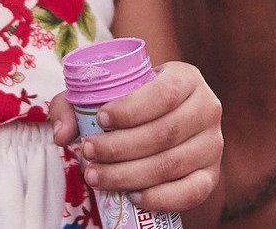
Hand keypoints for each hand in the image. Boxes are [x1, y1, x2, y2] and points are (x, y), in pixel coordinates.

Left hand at [51, 61, 222, 214]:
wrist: (159, 122)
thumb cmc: (129, 104)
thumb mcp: (103, 93)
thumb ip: (73, 105)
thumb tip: (62, 135)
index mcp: (186, 78)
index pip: (164, 94)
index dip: (131, 110)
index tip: (101, 119)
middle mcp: (207, 108)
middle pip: (164, 133)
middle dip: (120, 147)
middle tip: (88, 152)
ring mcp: (213, 144)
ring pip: (172, 164)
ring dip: (129, 175)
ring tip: (96, 175)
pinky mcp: (211, 175)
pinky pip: (190, 192)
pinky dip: (159, 198)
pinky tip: (132, 196)